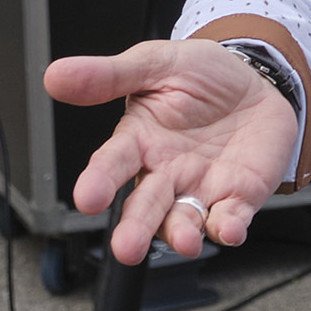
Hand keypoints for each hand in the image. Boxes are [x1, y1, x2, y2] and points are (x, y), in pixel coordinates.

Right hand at [47, 37, 295, 263]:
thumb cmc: (201, 76)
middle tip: (127, 248)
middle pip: (145, 206)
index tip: (88, 199)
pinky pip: (231, 218)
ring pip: (184, 221)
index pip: (112, 165)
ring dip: (181, 235)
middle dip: (135, 229)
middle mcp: (165, 172)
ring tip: (184, 241)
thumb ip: (108, 75)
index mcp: (139, 141)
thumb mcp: (154, 63)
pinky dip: (229, 228)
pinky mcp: (238, 196)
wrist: (256, 80)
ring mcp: (201, 188)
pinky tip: (229, 229)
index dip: (99, 182)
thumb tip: (55, 76)